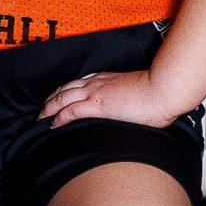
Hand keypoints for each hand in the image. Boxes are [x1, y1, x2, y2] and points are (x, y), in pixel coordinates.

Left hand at [38, 68, 186, 130]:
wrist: (164, 90)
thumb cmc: (157, 94)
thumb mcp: (136, 96)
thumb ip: (126, 102)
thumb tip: (126, 113)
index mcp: (105, 80)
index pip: (78, 85)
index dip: (64, 93)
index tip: (58, 101)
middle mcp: (96, 84)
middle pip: (64, 89)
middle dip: (51, 100)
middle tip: (42, 111)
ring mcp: (95, 93)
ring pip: (62, 98)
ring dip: (48, 109)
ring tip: (40, 120)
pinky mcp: (97, 105)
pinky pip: (70, 111)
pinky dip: (59, 117)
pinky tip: (52, 125)